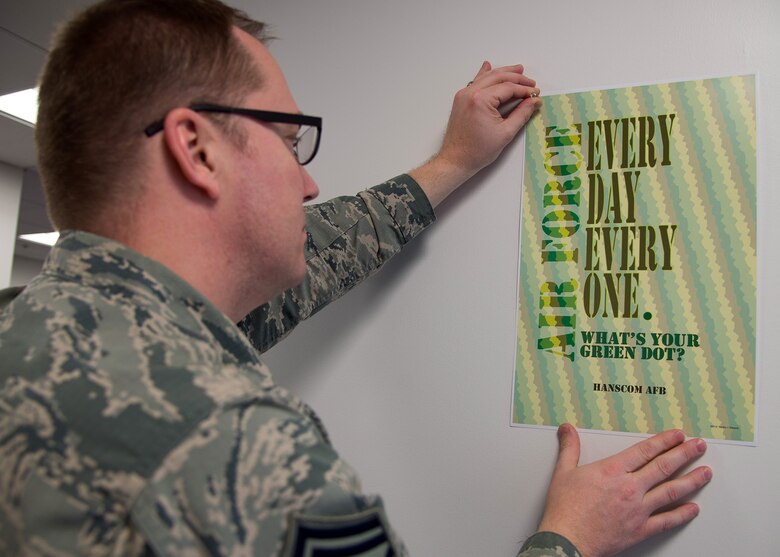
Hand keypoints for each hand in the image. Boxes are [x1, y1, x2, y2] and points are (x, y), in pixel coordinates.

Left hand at [409, 61, 540, 206]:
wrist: (455, 160)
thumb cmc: (477, 151)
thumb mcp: (505, 133)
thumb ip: (522, 114)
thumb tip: (534, 102)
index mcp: (481, 100)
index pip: (508, 88)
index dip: (524, 90)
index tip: (535, 94)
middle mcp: (470, 93)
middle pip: (498, 77)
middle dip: (517, 78)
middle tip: (531, 82)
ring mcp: (463, 95)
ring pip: (487, 77)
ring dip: (503, 73)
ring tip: (518, 70)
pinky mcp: (461, 100)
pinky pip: (475, 82)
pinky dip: (485, 75)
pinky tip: (488, 66)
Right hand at [538, 424, 712, 556]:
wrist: (567, 540)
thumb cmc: (565, 509)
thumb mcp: (563, 472)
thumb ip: (570, 448)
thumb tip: (568, 430)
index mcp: (613, 470)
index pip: (645, 450)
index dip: (664, 441)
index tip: (677, 435)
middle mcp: (630, 488)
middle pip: (663, 467)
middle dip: (684, 454)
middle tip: (699, 446)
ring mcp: (638, 510)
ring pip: (671, 492)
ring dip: (691, 481)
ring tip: (705, 472)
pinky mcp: (640, 529)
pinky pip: (667, 521)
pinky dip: (682, 514)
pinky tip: (693, 508)